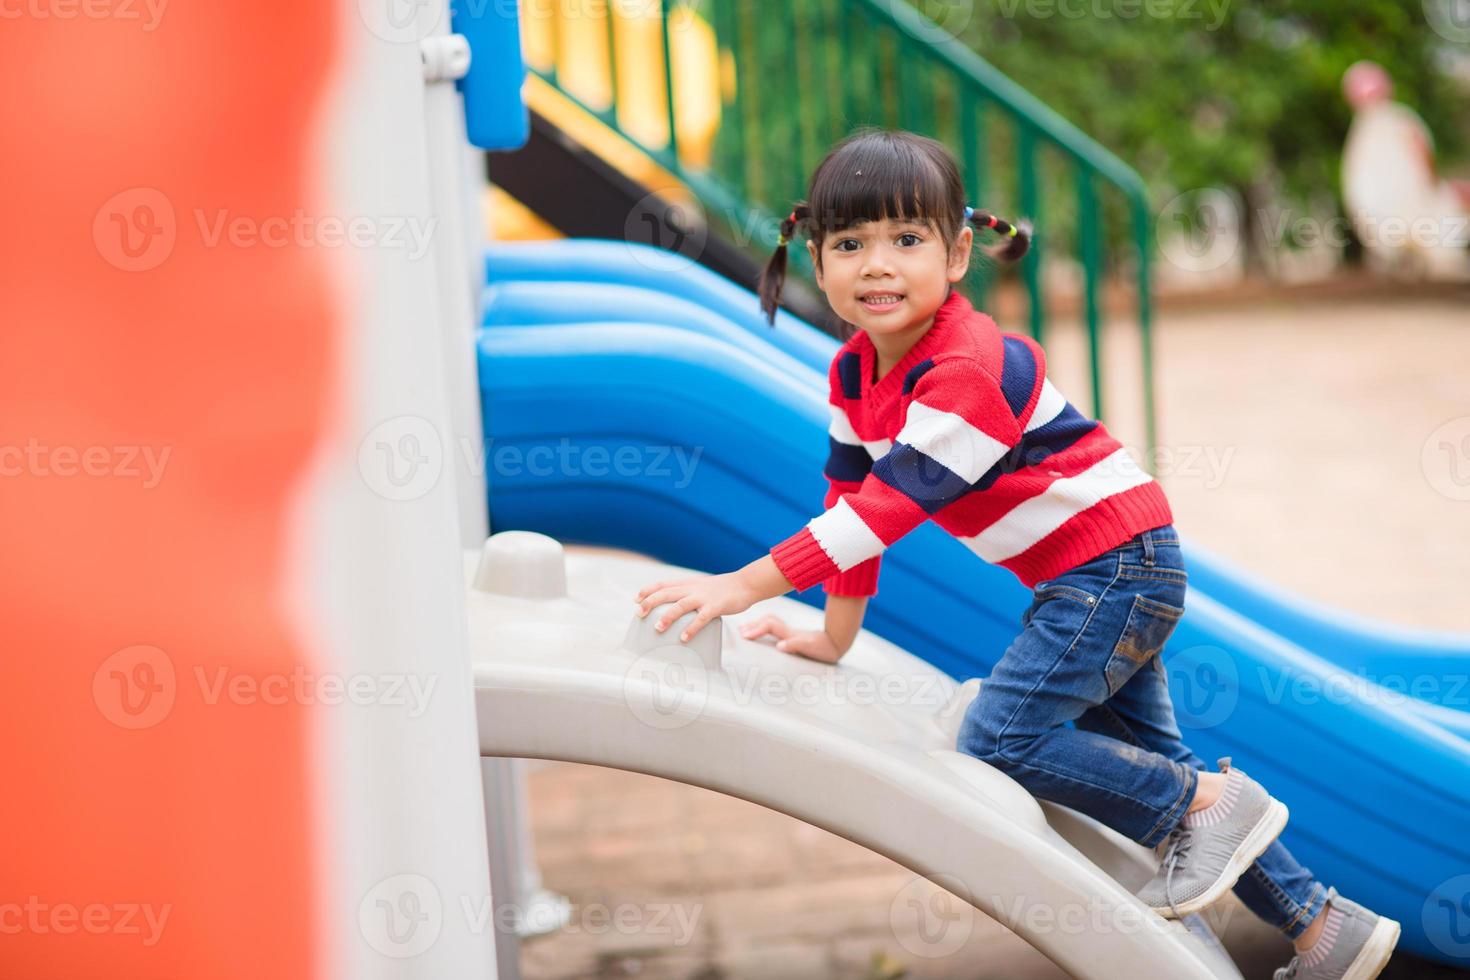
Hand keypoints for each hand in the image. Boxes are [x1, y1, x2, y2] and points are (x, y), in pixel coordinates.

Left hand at [634, 572, 757, 642]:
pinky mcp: (716, 606)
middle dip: (650, 602)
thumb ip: (688, 593)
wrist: (746, 584)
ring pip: (680, 605)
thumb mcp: (702, 586)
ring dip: (667, 617)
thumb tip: (675, 606)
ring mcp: (704, 597)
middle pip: (666, 593)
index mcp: (688, 584)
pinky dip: (691, 628)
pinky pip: (701, 618)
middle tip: (638, 613)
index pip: (663, 584)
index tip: (636, 599)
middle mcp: (693, 588)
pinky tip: (684, 638)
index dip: (648, 590)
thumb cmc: (723, 588)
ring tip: (657, 628)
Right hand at [740, 614, 841, 662]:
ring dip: (756, 624)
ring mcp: (789, 632)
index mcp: (790, 633)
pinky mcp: (791, 635)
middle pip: (767, 621)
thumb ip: (796, 645)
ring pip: (769, 623)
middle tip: (738, 631)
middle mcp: (788, 630)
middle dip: (752, 624)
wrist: (836, 643)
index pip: (769, 626)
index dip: (756, 629)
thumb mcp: (810, 648)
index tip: (744, 635)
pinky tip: (759, 632)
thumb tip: (780, 646)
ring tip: (744, 629)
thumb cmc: (824, 648)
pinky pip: (773, 628)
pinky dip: (763, 628)